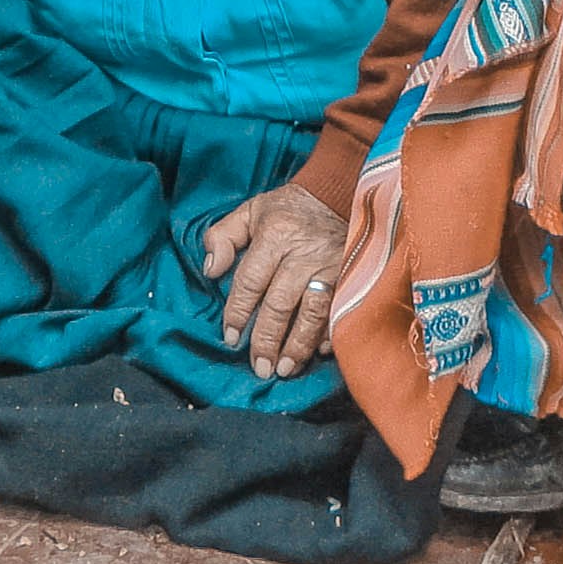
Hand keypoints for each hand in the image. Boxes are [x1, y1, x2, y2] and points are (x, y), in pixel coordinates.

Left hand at [200, 181, 350, 380]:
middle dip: (268, 339)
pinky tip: (318, 353)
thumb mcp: (250, 212)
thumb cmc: (287, 211)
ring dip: (298, 345)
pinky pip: (339, 311)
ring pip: (312, 313)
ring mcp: (331, 267)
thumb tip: (211, 270)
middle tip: (260, 367)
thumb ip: (223, 237)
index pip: (250, 281)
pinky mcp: (351, 276)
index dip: (238, 312)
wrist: (336, 195)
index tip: (231, 337)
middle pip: (280, 304)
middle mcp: (303, 254)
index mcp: (274, 237)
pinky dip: (329, 334)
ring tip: (284, 369)